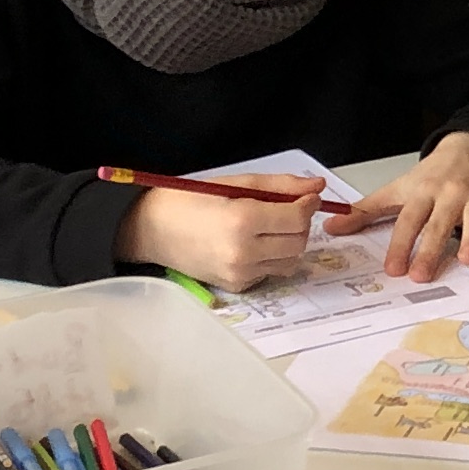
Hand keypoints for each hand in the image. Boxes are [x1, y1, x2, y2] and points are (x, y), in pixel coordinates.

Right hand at [117, 174, 323, 290]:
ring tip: (266, 227)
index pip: (298, 218)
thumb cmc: (189, 201)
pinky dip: (270, 257)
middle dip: (299, 224)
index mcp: (243, 221)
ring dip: (288, 242)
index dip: (307, 204)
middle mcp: (243, 253)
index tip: (306, 196)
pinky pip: (270, 271)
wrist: (151, 229)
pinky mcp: (236, 286)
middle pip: (299, 241)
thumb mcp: (235, 183)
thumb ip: (280, 185)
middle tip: (284, 210)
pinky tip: (251, 243)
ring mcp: (240, 274)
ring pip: (290, 260)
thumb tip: (317, 186)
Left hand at [331, 132, 468, 283]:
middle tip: (420, 275)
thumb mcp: (397, 188)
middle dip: (428, 249)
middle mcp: (447, 193)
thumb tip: (332, 226)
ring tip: (467, 258)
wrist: (467, 145)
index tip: (393, 267)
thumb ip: (366, 211)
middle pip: (437, 224)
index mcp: (421, 193)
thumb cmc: (431, 174)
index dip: (400, 244)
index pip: (408, 221)